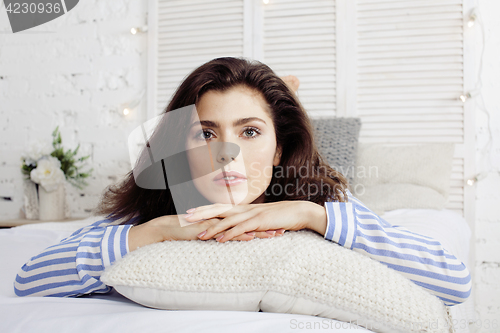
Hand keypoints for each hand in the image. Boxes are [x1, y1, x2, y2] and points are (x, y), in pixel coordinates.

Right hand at [128, 214, 283, 250]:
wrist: (166, 228)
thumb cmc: (184, 232)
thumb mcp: (205, 234)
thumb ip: (217, 235)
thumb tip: (227, 241)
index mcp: (223, 220)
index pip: (246, 222)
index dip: (261, 224)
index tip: (276, 227)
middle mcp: (222, 219)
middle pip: (249, 222)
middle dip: (267, 225)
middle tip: (284, 228)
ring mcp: (216, 222)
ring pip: (242, 226)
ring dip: (260, 230)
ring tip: (276, 234)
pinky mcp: (209, 228)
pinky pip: (227, 232)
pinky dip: (241, 234)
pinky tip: (252, 236)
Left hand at [183, 200, 326, 242]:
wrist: (298, 212)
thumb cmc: (280, 216)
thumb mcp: (261, 219)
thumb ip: (249, 222)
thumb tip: (239, 228)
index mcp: (244, 208)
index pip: (220, 207)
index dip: (204, 209)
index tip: (190, 212)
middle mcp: (245, 209)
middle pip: (218, 210)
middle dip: (201, 214)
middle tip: (184, 217)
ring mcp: (251, 214)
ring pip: (227, 221)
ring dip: (212, 228)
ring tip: (198, 234)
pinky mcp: (259, 222)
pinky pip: (241, 229)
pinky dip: (229, 234)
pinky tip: (220, 240)